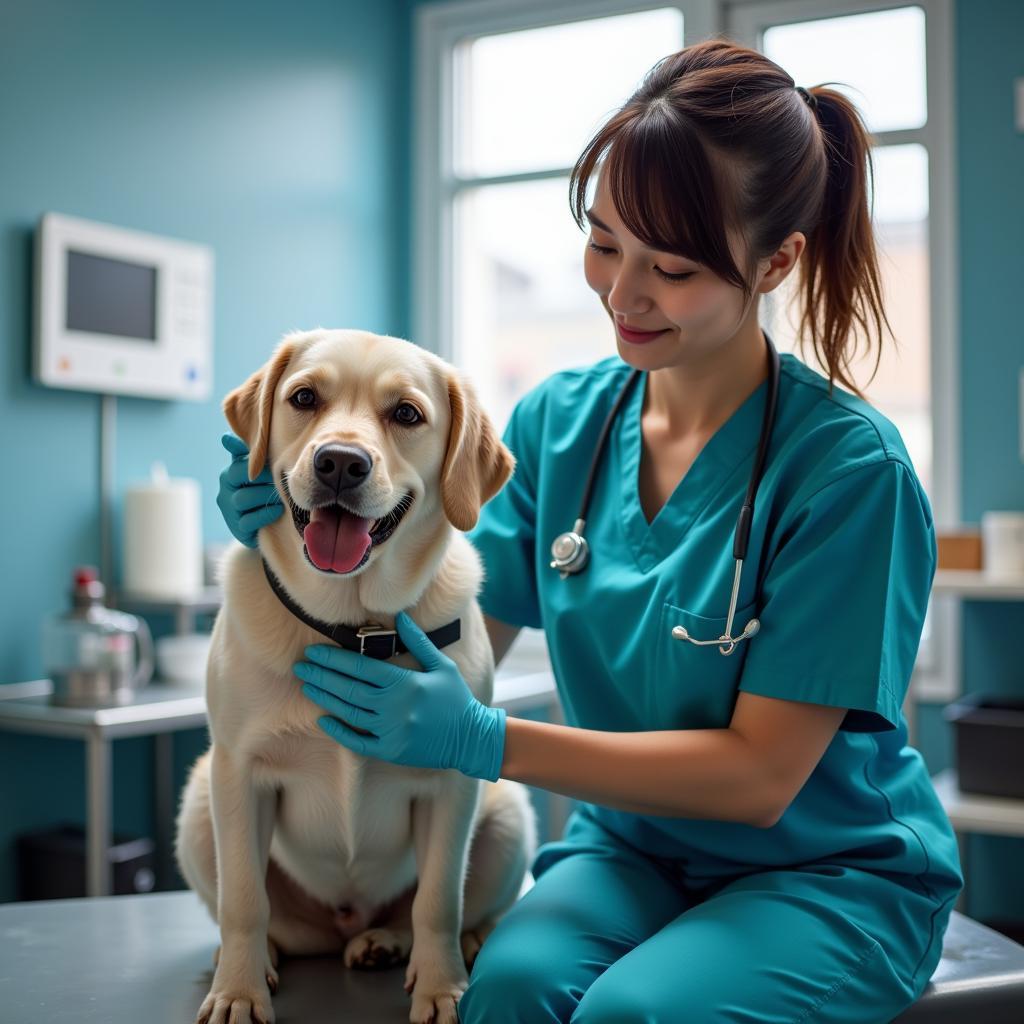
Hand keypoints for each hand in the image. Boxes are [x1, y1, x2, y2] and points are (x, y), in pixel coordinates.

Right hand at [217, 432, 283, 547]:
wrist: (266, 525)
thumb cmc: (263, 491)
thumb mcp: (256, 471)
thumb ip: (246, 453)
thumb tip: (225, 437)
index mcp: (228, 476)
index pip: (237, 465)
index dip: (255, 463)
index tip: (271, 465)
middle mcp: (225, 493)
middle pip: (238, 479)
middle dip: (261, 477)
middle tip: (278, 478)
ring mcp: (230, 512)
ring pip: (242, 499)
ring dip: (264, 495)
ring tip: (281, 495)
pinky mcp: (238, 530)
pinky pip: (248, 520)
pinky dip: (265, 514)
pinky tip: (278, 510)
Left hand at [293, 611, 506, 780]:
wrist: (470, 738)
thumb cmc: (456, 698)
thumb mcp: (441, 665)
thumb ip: (418, 641)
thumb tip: (399, 616)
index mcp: (405, 683)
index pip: (361, 668)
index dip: (334, 659)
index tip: (314, 652)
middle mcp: (394, 707)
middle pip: (348, 688)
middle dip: (321, 676)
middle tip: (300, 667)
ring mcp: (390, 731)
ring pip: (349, 712)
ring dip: (325, 698)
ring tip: (307, 686)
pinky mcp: (389, 751)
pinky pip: (357, 741)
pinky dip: (338, 731)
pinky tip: (323, 720)